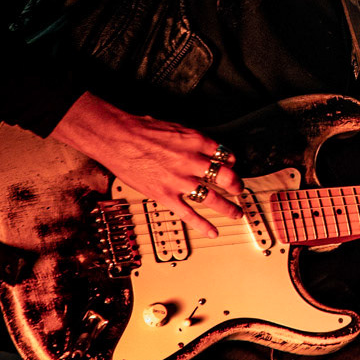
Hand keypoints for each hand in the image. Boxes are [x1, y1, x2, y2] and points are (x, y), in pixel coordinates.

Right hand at [50, 91, 240, 236]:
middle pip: (226, 176)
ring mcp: (180, 181)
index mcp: (197, 142)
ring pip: (213, 197)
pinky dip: (203, 225)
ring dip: (228, 207)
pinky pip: (189, 214)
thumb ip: (192, 140)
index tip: (231, 166)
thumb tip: (203, 147)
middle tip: (240, 189)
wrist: (120, 139)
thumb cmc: (143, 130)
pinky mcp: (166, 196)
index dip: (230, 161)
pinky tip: (212, 232)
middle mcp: (192, 161)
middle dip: (236, 184)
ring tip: (236, 212)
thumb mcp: (176, 128)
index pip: (225, 154)